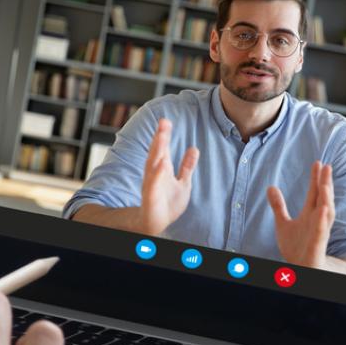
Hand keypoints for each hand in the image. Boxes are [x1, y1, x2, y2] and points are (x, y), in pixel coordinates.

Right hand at [138, 117, 198, 235]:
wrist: (157, 223)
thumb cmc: (168, 204)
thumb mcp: (183, 183)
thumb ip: (187, 166)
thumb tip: (194, 149)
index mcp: (162, 168)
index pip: (163, 148)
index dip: (164, 135)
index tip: (166, 121)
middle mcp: (155, 174)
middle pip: (157, 152)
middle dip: (160, 137)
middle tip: (163, 122)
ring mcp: (152, 184)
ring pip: (153, 164)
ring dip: (156, 150)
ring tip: (161, 137)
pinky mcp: (151, 197)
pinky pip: (154, 185)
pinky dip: (157, 175)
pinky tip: (162, 164)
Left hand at [267, 161, 335, 267]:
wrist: (301, 270)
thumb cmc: (297, 247)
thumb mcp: (283, 223)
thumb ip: (279, 206)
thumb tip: (271, 186)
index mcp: (310, 215)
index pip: (315, 193)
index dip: (316, 179)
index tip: (318, 162)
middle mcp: (317, 222)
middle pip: (323, 199)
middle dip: (325, 183)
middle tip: (326, 166)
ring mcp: (319, 233)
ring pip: (326, 214)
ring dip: (327, 199)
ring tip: (325, 184)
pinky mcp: (317, 246)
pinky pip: (321, 233)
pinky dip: (323, 221)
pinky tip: (324, 209)